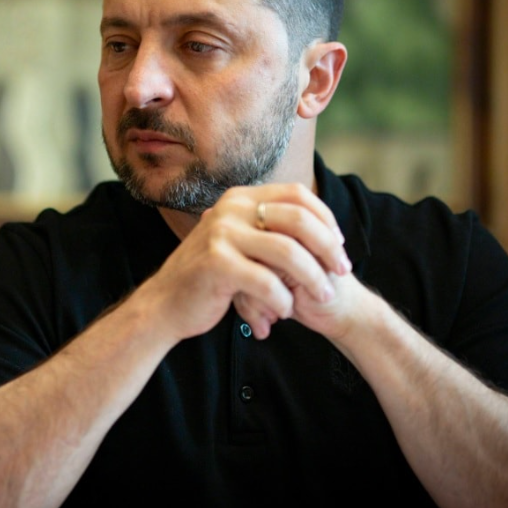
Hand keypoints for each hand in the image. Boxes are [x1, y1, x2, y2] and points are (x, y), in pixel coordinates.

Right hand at [131, 183, 351, 343]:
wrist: (165, 304)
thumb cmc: (210, 277)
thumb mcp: (237, 241)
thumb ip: (268, 229)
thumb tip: (322, 227)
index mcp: (239, 198)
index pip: (297, 195)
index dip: (326, 218)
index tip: (339, 245)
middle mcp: (230, 209)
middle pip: (298, 219)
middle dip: (328, 247)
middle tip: (342, 271)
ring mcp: (221, 234)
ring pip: (287, 252)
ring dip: (312, 277)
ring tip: (323, 296)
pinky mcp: (216, 263)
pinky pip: (266, 282)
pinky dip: (282, 299)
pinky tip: (284, 312)